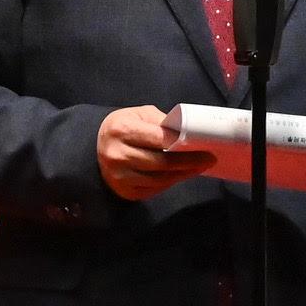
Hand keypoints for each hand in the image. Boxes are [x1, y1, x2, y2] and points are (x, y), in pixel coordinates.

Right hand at [96, 104, 215, 200]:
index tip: (201, 144)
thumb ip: (161, 122)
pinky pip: (154, 189)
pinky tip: (181, 175)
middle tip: (208, 159)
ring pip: (160, 179)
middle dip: (188, 162)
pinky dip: (170, 182)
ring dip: (183, 174)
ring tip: (199, 167)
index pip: (158, 138)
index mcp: (122, 130)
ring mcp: (120, 176)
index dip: (181, 142)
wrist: (97, 147)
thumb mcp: (139, 115)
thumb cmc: (123, 127)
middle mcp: (118, 155)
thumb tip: (187, 133)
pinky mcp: (125, 191)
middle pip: (161, 162)